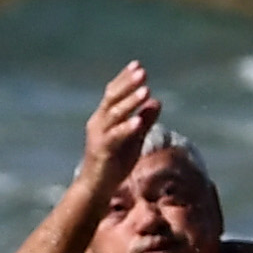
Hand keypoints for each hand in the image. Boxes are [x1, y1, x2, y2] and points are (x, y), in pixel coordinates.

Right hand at [80, 62, 157, 182]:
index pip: (113, 93)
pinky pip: (114, 136)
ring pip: (114, 114)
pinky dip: (127, 128)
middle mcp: (99, 122)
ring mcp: (99, 136)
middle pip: (112, 98)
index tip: (138, 65)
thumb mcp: (134, 138)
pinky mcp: (102, 151)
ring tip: (146, 91)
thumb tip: (157, 101)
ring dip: (130, 101)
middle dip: (128, 84)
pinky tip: (138, 121)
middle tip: (143, 72)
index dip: (125, 79)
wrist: (96, 187)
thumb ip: (144, 120)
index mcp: (104, 117)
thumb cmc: (114, 162)